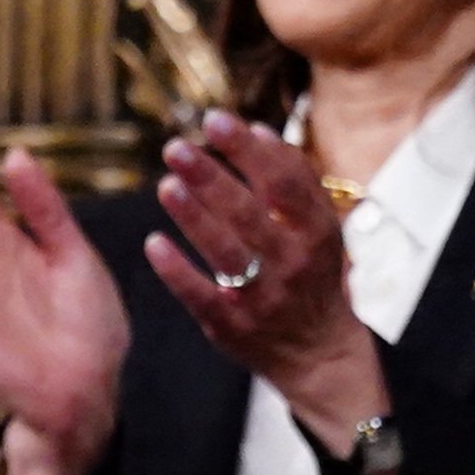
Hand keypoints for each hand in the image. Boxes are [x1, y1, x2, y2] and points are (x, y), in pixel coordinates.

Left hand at [143, 112, 382, 445]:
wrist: (319, 354)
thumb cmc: (313, 275)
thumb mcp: (321, 228)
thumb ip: (296, 179)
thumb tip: (259, 131)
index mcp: (317, 233)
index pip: (284, 183)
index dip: (249, 150)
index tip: (215, 120)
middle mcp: (293, 264)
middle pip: (248, 214)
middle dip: (210, 177)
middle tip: (175, 147)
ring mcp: (262, 298)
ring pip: (224, 252)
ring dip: (192, 217)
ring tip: (165, 185)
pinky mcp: (232, 325)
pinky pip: (200, 295)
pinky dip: (176, 270)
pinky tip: (153, 243)